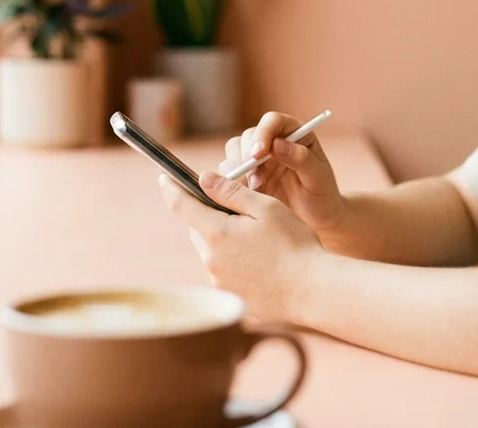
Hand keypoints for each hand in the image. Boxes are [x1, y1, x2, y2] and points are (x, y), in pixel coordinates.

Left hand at [159, 170, 324, 323]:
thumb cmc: (294, 244)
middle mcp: (211, 260)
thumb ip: (231, 192)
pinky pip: (224, 272)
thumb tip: (203, 178)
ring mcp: (219, 283)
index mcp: (217, 233)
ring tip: (259, 242)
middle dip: (210, 216)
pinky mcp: (230, 298)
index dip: (171, 189)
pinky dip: (236, 263)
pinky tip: (262, 263)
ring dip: (225, 241)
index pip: (182, 206)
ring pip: (212, 252)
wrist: (313, 290)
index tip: (164, 179)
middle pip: (199, 229)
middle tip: (239, 212)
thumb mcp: (265, 208)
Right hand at [220, 112, 347, 235]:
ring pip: (235, 149)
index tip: (258, 153)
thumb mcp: (319, 178)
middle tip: (256, 178)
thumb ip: (302, 159)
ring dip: (239, 168)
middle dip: (247, 155)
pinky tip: (246, 193)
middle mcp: (274, 141)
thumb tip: (278, 143)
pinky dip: (232, 179)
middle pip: (249, 135)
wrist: (315, 219)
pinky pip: (230, 169)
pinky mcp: (247, 174)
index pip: (273, 121)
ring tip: (256, 188)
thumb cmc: (322, 196)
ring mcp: (259, 158)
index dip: (263, 133)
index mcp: (295, 133)